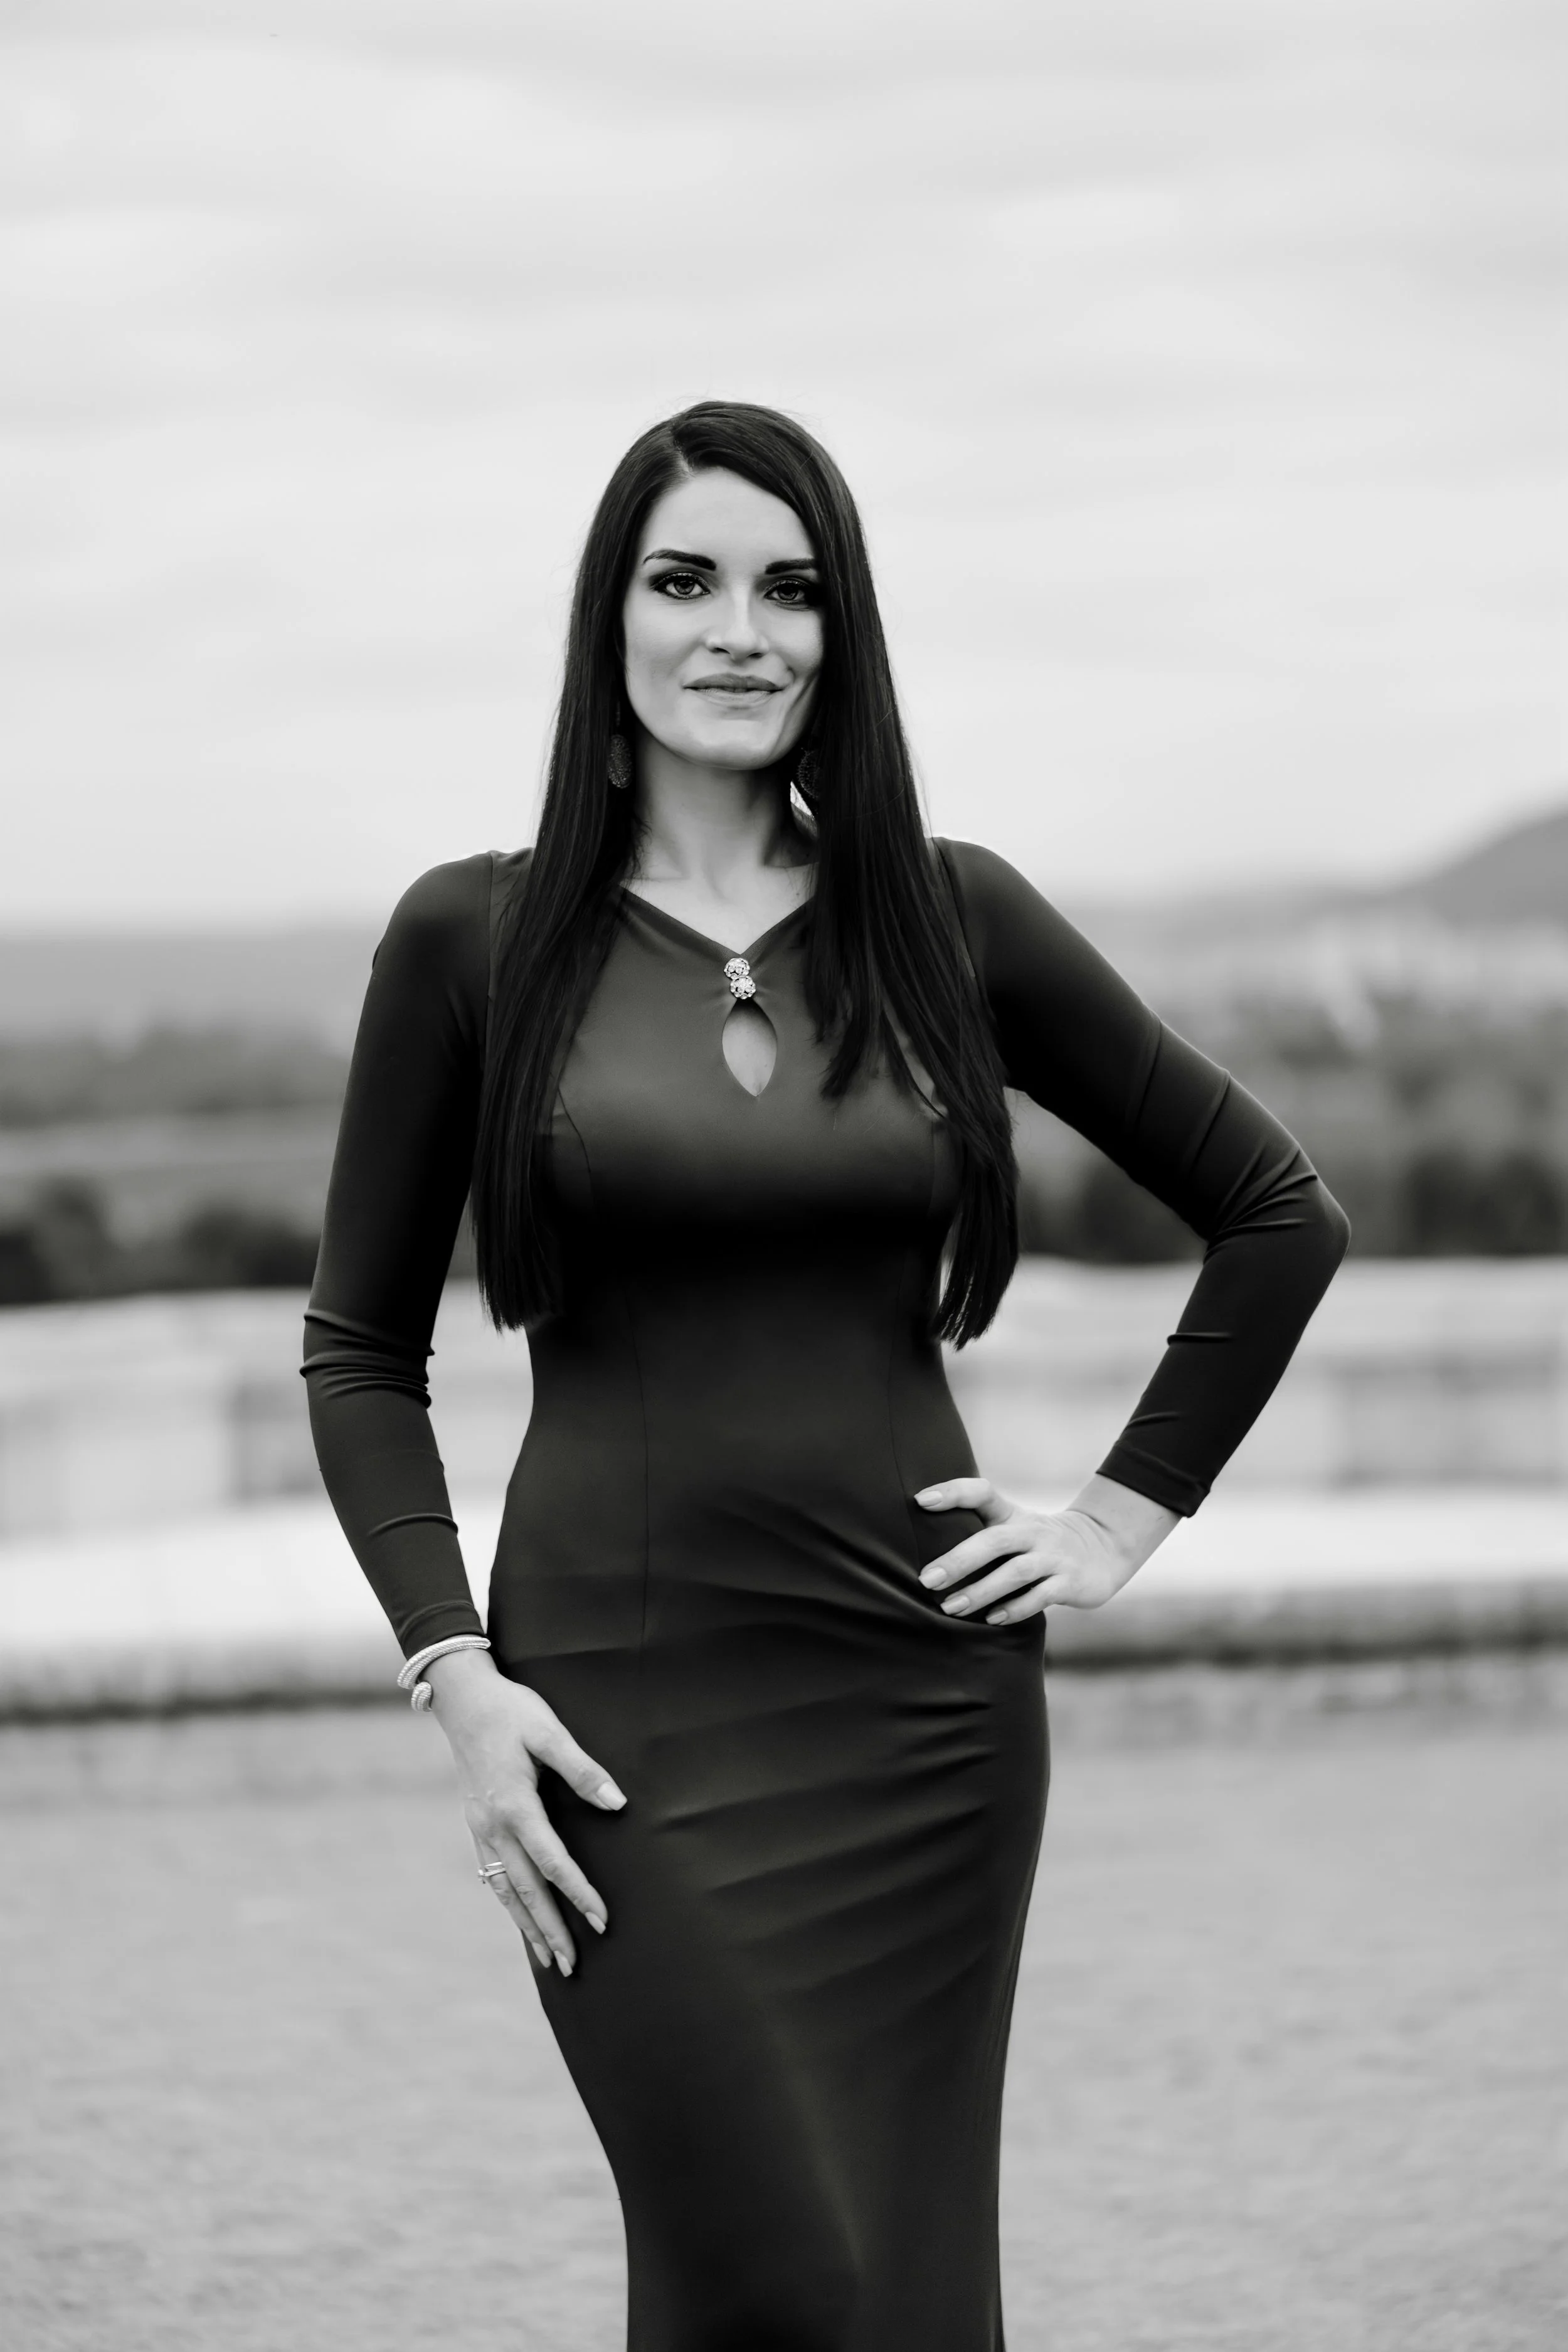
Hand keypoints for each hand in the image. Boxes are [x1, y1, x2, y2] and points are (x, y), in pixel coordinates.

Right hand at [423, 1648, 626, 1975]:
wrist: (462, 1699)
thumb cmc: (511, 1711)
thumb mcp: (549, 1731)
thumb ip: (582, 1769)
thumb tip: (617, 1803)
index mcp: (514, 1805)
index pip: (553, 1861)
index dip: (579, 1893)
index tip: (603, 1921)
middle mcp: (494, 1826)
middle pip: (526, 1889)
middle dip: (551, 1929)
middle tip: (574, 1967)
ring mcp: (480, 1829)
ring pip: (506, 1890)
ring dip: (528, 1926)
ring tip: (550, 1961)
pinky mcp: (476, 1825)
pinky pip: (494, 1875)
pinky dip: (510, 1903)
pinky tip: (521, 1917)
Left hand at [914, 1472, 1179, 1624]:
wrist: (1103, 1548)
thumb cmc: (1040, 1543)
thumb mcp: (1014, 1527)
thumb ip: (979, 1534)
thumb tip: (927, 1559)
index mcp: (1013, 1515)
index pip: (981, 1492)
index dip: (952, 1493)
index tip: (920, 1500)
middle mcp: (1032, 1532)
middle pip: (994, 1540)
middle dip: (959, 1560)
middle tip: (927, 1579)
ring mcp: (1053, 1557)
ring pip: (1015, 1572)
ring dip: (981, 1591)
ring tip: (951, 1608)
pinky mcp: (1069, 1582)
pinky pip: (1040, 1596)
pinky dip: (1015, 1608)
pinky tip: (991, 1619)